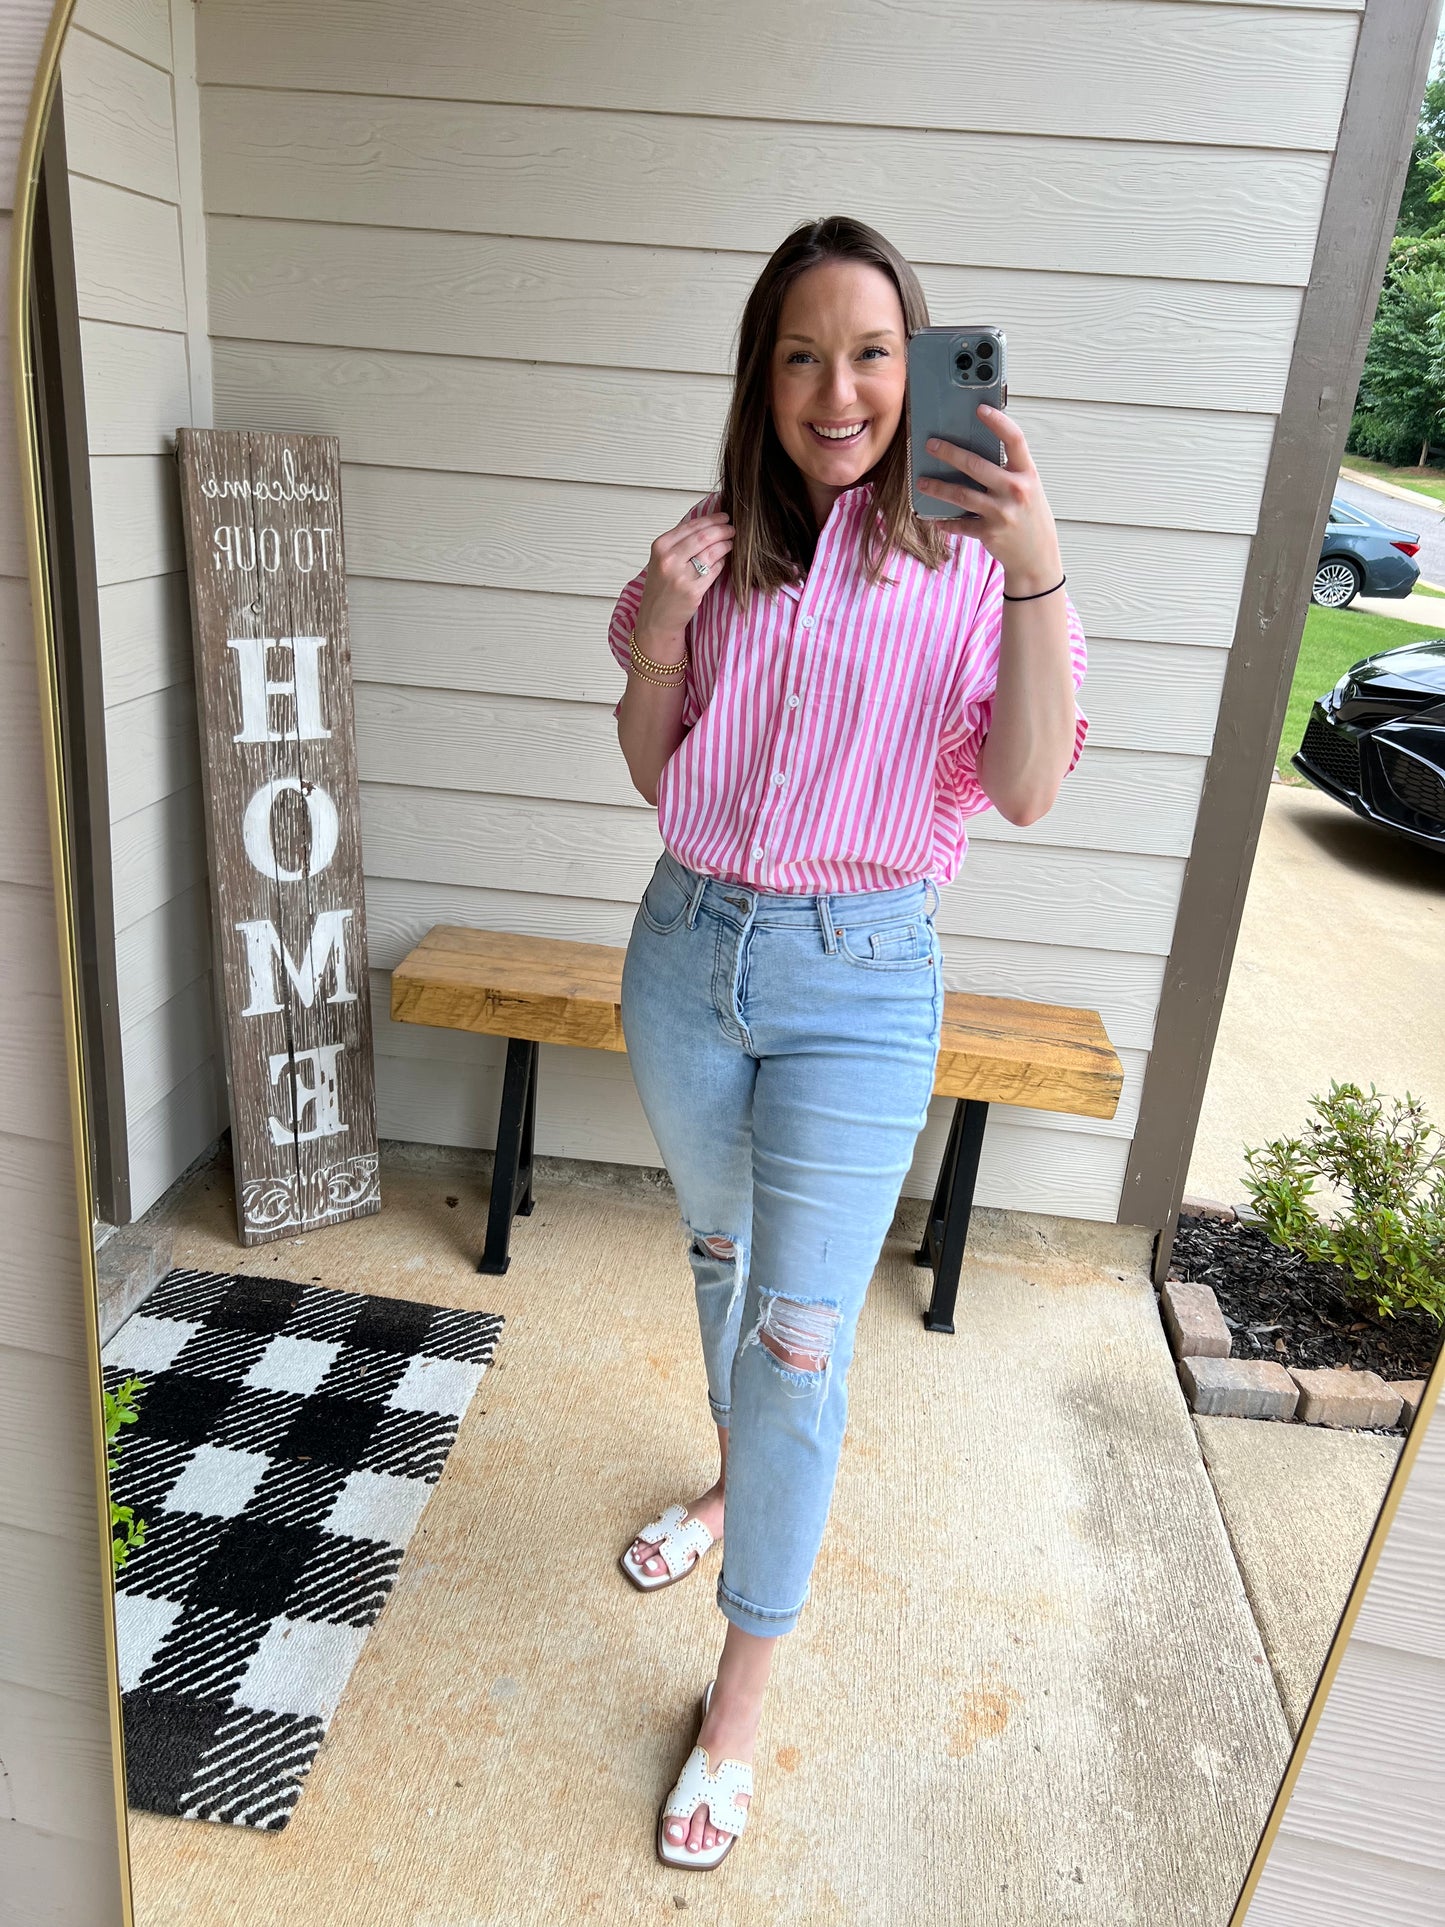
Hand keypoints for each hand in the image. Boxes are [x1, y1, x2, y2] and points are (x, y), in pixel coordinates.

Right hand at [632, 509, 734, 649]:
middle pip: (704, 536)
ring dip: (725, 545)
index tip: (724, 517)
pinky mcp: (693, 591)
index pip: (692, 526)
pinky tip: (723, 561)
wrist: (657, 619)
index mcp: (660, 546)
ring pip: (712, 552)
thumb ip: (680, 542)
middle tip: (732, 529)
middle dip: (722, 530)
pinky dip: (722, 563)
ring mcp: (681, 576)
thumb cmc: (662, 588)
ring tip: (730, 543)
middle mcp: (669, 560)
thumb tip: (707, 524)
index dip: (712, 519)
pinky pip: (715, 570)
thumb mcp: (661, 559)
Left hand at [916, 405, 1062, 594]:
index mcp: (1027, 473)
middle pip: (976, 465)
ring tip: (920, 482)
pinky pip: (960, 524)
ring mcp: (1002, 513)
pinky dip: (945, 521)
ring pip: (961, 495)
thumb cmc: (1029, 515)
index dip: (998, 422)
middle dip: (949, 453)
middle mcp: (1016, 490)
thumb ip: (1007, 470)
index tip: (980, 409)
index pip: (1015, 440)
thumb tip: (974, 448)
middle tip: (930, 445)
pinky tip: (932, 518)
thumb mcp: (1027, 487)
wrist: (1037, 557)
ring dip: (937, 488)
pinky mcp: (989, 533)